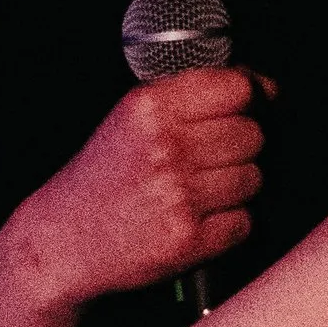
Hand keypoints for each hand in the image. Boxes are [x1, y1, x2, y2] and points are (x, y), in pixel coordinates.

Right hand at [0, 67, 268, 312]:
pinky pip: (244, 222)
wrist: (64, 239)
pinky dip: (229, 224)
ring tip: (201, 192)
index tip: (251, 108)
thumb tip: (263, 87)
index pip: (238, 88)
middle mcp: (165, 146)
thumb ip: (191, 95)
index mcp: (150, 107)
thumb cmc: (105, 176)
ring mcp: (178, 194)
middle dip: (242, 147)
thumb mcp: (133, 117)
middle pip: (252, 135)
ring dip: (237, 187)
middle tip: (214, 160)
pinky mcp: (188, 239)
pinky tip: (199, 219)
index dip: (253, 98)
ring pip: (253, 178)